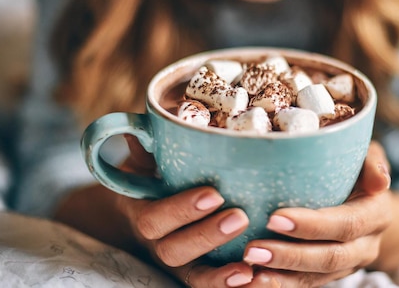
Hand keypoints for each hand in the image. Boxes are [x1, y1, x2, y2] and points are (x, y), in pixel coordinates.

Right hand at [117, 134, 259, 286]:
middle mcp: (158, 243)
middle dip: (207, 236)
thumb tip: (142, 126)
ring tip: (250, 263)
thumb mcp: (145, 160)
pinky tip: (257, 280)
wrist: (149, 207)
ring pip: (194, 276)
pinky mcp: (199, 273)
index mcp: (143, 212)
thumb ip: (145, 147)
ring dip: (221, 273)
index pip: (153, 219)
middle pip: (174, 251)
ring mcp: (180, 263)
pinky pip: (211, 286)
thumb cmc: (154, 175)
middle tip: (239, 217)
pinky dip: (231, 286)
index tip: (213, 194)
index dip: (181, 210)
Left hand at [201, 141, 392, 287]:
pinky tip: (252, 280)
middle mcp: (366, 245)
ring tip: (248, 267)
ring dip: (280, 276)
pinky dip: (279, 284)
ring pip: (316, 277)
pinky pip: (305, 285)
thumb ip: (371, 162)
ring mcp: (349, 264)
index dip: (313, 225)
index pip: (346, 224)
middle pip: (330, 258)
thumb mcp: (366, 155)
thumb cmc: (355, 167)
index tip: (275, 218)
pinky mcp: (329, 274)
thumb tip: (380, 181)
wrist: (362, 196)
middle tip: (253, 250)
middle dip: (290, 256)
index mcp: (376, 214)